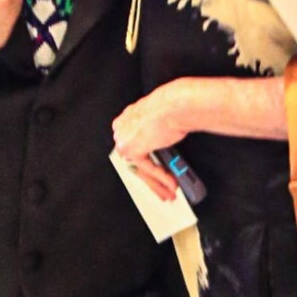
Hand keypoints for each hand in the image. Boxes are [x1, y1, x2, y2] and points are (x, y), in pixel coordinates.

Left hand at [112, 83, 193, 200]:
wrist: (175, 104)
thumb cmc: (173, 104)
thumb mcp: (161, 116)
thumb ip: (154, 130)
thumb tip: (162, 142)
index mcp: (126, 118)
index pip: (134, 145)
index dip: (147, 160)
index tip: (156, 169)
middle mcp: (121, 128)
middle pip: (136, 159)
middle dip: (152, 177)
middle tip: (162, 187)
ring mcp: (125, 139)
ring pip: (140, 167)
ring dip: (158, 182)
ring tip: (169, 192)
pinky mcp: (133, 150)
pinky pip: (147, 169)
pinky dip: (161, 177)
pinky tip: (171, 183)